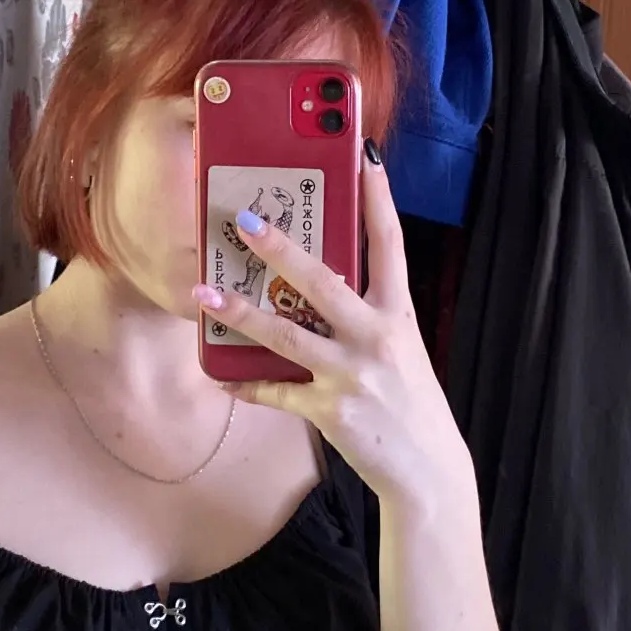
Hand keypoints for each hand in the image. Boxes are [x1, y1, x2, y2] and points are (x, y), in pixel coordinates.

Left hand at [193, 145, 471, 506]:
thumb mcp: (402, 350)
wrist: (428, 472)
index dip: (378, 199)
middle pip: (322, 282)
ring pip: (285, 336)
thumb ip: (368, 317)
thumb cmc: (412, 405)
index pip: (390, 245)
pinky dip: (246, 386)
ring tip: (203, 294)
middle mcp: (376, 339)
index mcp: (399, 316)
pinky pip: (276, 394)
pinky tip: (221, 377)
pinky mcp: (330, 412)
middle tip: (244, 220)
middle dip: (280, 249)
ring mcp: (351, 376)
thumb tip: (319, 285)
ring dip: (239, 313)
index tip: (364, 158)